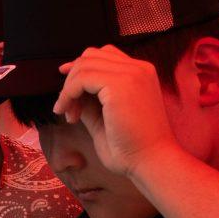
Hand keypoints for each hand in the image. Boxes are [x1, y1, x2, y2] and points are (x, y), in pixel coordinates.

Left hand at [54, 45, 179, 177]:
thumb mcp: (106, 118)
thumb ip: (90, 101)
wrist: (152, 162)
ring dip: (68, 90)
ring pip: (84, 65)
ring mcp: (131, 72)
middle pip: (92, 56)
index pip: (105, 56)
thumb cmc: (133, 148)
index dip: (81, 68)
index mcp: (141, 74)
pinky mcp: (120, 83)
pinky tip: (70, 115)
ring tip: (70, 115)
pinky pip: (82, 78)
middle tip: (68, 109)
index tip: (67, 88)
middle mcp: (139, 68)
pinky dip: (68, 94)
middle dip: (73, 80)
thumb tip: (70, 91)